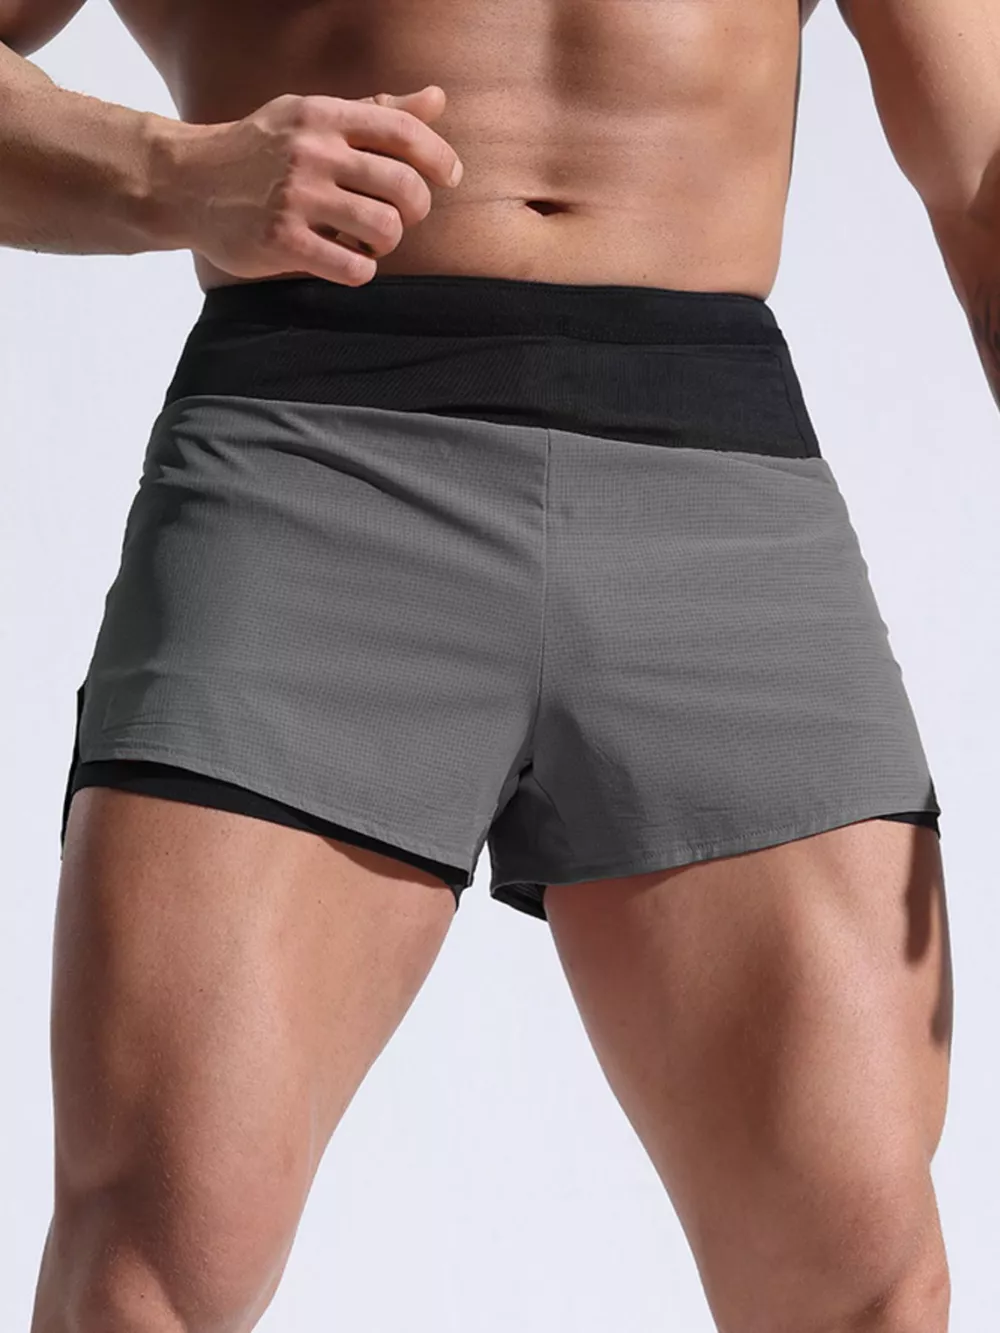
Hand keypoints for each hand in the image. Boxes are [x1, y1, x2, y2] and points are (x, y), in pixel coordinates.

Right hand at [174, 84, 463, 285]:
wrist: (189, 183)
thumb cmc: (261, 151)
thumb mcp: (311, 118)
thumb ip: (375, 113)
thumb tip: (437, 100)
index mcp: (324, 116)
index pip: (403, 131)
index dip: (439, 157)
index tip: (448, 177)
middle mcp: (312, 153)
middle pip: (404, 187)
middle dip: (416, 209)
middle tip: (401, 217)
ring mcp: (296, 198)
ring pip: (385, 229)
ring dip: (388, 243)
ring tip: (371, 242)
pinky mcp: (281, 241)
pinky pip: (352, 268)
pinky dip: (361, 270)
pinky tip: (347, 262)